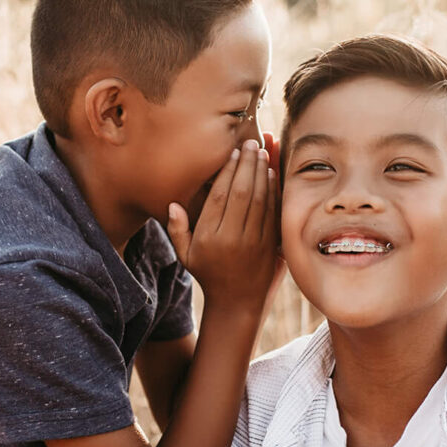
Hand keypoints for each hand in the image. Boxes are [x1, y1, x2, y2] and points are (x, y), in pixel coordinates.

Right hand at [166, 138, 279, 313]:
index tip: (233, 153)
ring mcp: (253, 242)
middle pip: (242, 193)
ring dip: (263, 173)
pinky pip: (272, 212)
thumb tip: (173, 204)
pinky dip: (273, 191)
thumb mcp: (186, 256)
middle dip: (248, 164)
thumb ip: (177, 229)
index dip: (227, 171)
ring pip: (260, 200)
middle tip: (251, 143)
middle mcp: (231, 238)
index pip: (219, 196)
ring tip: (263, 151)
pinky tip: (272, 174)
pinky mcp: (269, 245)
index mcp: (209, 237)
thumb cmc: (208, 274)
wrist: (237, 303)